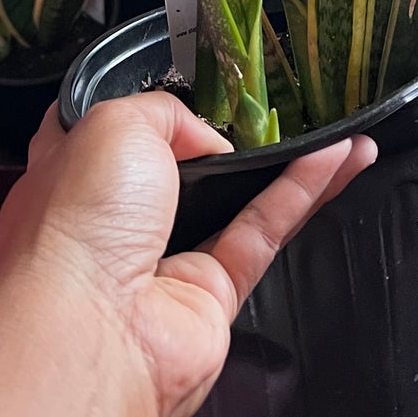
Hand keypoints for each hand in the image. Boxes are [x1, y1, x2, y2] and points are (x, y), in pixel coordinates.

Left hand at [0, 96, 375, 416]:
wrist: (88, 333)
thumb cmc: (76, 223)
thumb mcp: (110, 124)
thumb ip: (167, 113)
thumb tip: (208, 142)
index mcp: (73, 177)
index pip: (109, 135)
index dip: (148, 111)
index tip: (193, 83)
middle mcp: (118, 222)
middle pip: (185, 170)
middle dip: (230, 139)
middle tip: (279, 106)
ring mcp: (167, 261)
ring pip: (240, 200)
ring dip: (292, 165)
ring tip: (344, 130)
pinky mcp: (213, 294)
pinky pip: (266, 231)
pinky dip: (304, 193)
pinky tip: (343, 157)